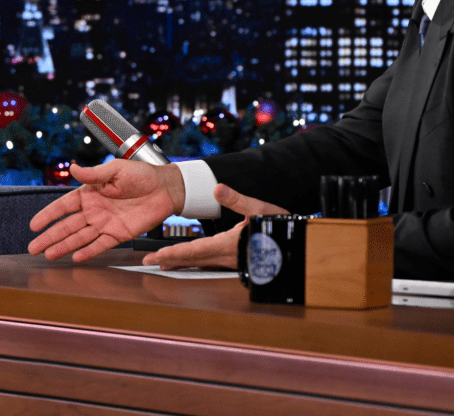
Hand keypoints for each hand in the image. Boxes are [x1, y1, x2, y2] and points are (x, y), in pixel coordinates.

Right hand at [28, 161, 182, 261]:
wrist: (166, 188)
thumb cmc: (141, 174)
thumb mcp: (115, 169)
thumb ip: (93, 173)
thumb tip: (73, 168)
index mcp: (90, 193)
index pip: (63, 206)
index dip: (48, 215)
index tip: (34, 225)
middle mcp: (94, 210)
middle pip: (67, 226)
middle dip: (49, 236)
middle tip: (33, 248)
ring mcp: (105, 223)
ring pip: (80, 237)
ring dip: (64, 246)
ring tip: (48, 255)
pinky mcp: (119, 234)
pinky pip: (100, 245)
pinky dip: (88, 251)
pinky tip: (75, 258)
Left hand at [143, 184, 288, 269]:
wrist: (301, 250)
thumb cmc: (282, 230)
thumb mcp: (259, 210)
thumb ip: (237, 200)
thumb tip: (217, 189)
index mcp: (228, 245)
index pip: (192, 251)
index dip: (171, 254)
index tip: (153, 258)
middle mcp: (228, 257)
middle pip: (194, 260)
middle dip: (172, 261)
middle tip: (151, 263)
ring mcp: (235, 262)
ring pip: (203, 264)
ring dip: (184, 263)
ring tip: (168, 263)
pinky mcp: (241, 262)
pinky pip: (213, 264)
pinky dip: (200, 262)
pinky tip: (197, 261)